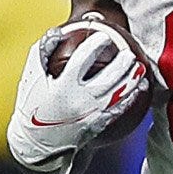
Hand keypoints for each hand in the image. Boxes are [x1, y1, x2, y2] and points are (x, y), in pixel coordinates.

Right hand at [7, 19, 146, 173]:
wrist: (38, 142)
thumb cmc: (33, 104)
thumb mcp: (31, 76)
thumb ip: (42, 52)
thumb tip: (57, 31)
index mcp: (62, 86)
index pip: (83, 60)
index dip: (94, 45)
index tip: (103, 36)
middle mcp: (79, 100)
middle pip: (109, 77)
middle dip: (122, 63)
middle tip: (128, 53)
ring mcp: (92, 114)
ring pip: (119, 93)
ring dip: (132, 78)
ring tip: (139, 66)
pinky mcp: (99, 125)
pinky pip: (120, 109)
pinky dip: (132, 96)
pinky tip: (141, 86)